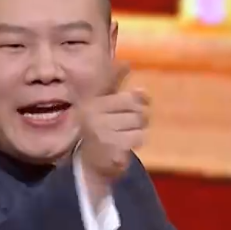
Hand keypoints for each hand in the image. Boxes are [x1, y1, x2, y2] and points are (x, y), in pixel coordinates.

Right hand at [76, 62, 149, 197]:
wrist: (90, 165)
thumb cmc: (99, 130)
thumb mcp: (102, 105)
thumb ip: (113, 84)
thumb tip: (126, 63)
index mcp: (93, 103)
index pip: (130, 96)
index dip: (140, 100)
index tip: (140, 104)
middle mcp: (94, 116)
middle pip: (137, 110)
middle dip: (139, 119)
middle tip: (128, 126)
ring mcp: (102, 133)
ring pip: (139, 125)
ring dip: (136, 133)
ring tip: (124, 137)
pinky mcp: (112, 149)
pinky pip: (137, 139)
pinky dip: (134, 143)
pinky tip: (123, 147)